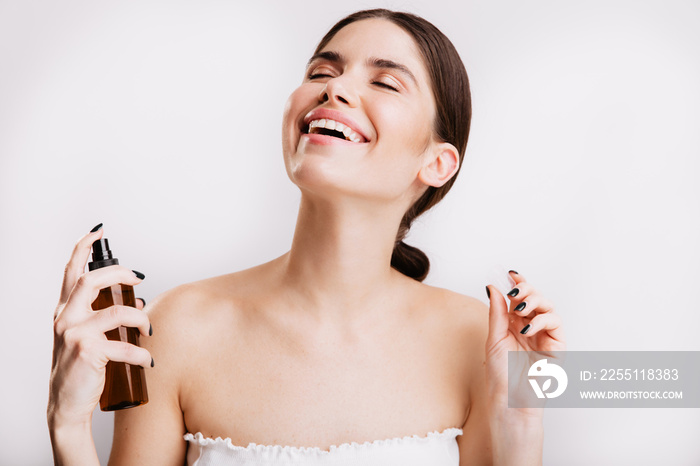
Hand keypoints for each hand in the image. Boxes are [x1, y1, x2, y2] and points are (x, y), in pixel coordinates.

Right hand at [48, 225, 150, 428]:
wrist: (67, 403)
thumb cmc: (81, 368)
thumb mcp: (85, 336)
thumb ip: (102, 316)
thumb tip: (137, 303)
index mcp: (65, 311)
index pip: (71, 271)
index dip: (83, 248)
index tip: (98, 231)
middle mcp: (65, 318)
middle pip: (90, 280)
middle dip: (119, 274)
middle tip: (137, 280)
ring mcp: (74, 335)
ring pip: (116, 312)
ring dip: (140, 318)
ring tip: (149, 329)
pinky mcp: (88, 353)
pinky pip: (124, 346)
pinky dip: (141, 353)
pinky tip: (147, 360)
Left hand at [484, 270, 565, 414]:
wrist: (510, 400)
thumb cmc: (500, 375)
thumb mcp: (494, 338)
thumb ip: (497, 312)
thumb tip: (493, 287)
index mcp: (514, 325)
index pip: (520, 299)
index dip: (518, 284)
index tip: (510, 274)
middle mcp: (531, 328)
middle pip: (535, 299)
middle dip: (526, 290)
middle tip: (515, 292)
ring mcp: (545, 336)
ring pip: (548, 307)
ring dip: (534, 302)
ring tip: (520, 308)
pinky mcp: (557, 347)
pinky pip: (555, 324)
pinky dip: (542, 320)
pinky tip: (527, 328)